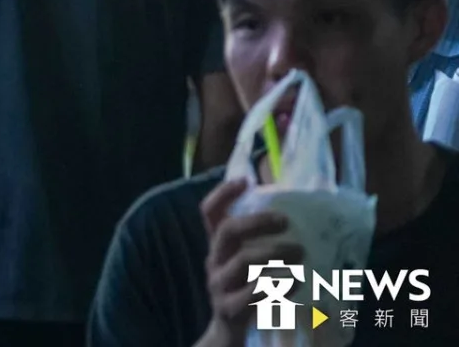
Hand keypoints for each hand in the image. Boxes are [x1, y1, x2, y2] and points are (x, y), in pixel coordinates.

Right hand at [199, 177, 301, 346]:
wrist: (228, 332)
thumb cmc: (246, 289)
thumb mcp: (245, 263)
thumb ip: (257, 242)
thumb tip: (289, 211)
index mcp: (218, 246)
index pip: (209, 212)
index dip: (223, 193)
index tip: (246, 180)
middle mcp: (214, 261)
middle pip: (227, 231)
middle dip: (258, 222)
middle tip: (286, 221)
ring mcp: (219, 285)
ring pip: (243, 261)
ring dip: (275, 253)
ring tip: (301, 252)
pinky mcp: (230, 309)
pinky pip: (253, 292)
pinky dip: (277, 284)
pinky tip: (295, 281)